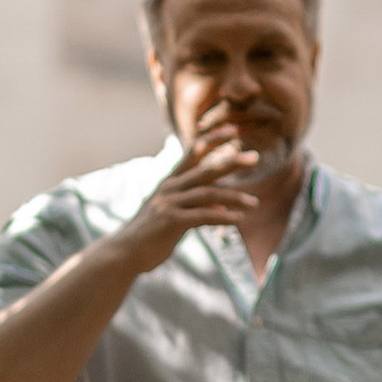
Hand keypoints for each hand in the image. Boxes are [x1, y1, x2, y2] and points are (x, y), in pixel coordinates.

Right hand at [122, 119, 276, 267]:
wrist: (126, 252)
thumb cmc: (152, 233)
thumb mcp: (175, 214)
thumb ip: (198, 206)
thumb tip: (222, 207)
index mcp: (171, 182)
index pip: (193, 153)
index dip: (212, 140)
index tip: (233, 129)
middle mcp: (170, 188)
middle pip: (206, 170)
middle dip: (231, 163)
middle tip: (255, 158)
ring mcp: (170, 203)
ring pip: (208, 194)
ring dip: (234, 198)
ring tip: (254, 203)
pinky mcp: (172, 221)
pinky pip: (203, 216)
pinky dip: (222, 217)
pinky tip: (238, 220)